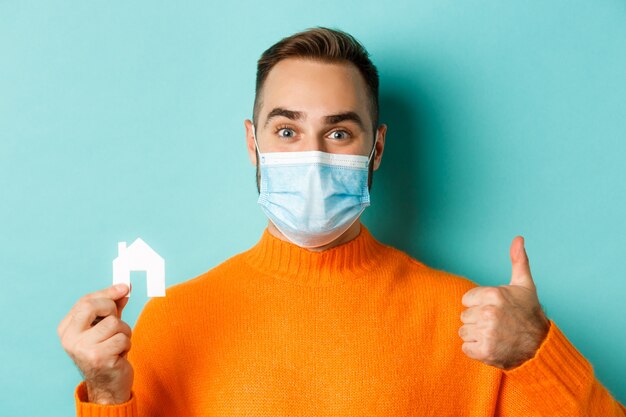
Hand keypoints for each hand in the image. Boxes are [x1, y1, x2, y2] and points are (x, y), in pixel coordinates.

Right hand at [57, 283, 133, 403]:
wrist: (108, 386)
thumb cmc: (108, 352)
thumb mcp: (107, 326)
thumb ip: (113, 306)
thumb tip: (124, 287)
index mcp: (66, 329)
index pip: (85, 301)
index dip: (107, 292)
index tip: (125, 287)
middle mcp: (69, 339)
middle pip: (91, 306)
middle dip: (111, 308)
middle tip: (117, 321)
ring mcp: (82, 349)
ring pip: (113, 323)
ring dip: (124, 332)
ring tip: (118, 344)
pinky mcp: (98, 358)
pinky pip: (122, 339)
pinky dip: (127, 345)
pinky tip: (119, 355)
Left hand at [458, 236, 549, 369]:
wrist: (541, 347)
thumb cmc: (529, 314)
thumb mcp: (525, 285)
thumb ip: (518, 260)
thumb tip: (518, 237)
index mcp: (494, 294)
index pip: (466, 299)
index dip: (479, 305)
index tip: (495, 309)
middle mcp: (489, 312)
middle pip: (464, 316)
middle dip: (477, 320)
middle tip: (497, 324)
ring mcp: (487, 333)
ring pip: (464, 332)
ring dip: (476, 336)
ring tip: (495, 335)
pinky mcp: (485, 351)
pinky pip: (466, 348)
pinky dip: (476, 350)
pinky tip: (492, 346)